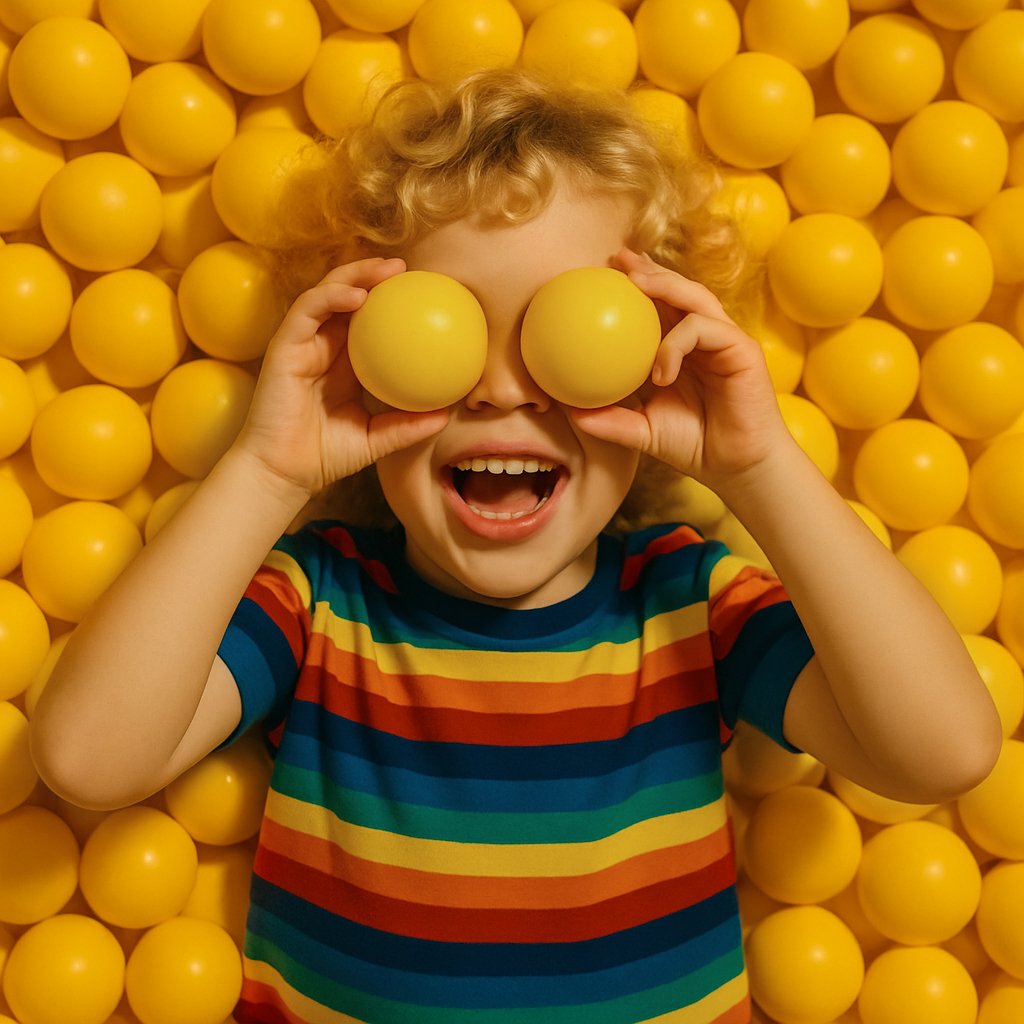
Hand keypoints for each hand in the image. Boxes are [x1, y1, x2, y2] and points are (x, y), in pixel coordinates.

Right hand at [234, 257, 448, 497]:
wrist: (285, 472)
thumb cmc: (326, 456)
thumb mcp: (377, 439)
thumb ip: (407, 425)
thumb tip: (446, 416)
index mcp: (344, 363)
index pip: (367, 320)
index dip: (389, 301)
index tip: (422, 292)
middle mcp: (322, 346)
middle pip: (347, 297)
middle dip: (373, 275)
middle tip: (405, 269)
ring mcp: (302, 343)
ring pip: (327, 294)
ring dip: (355, 275)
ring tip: (386, 271)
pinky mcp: (283, 346)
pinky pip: (307, 311)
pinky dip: (330, 298)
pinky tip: (356, 296)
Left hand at [571, 250, 791, 491]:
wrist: (735, 466)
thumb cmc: (693, 445)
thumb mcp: (642, 431)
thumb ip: (611, 420)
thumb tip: (571, 414)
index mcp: (681, 348)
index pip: (659, 305)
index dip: (635, 283)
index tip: (602, 272)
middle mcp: (703, 337)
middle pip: (677, 288)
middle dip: (648, 269)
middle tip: (616, 259)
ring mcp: (724, 340)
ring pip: (694, 297)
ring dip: (665, 285)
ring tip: (635, 283)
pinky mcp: (742, 350)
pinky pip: (703, 330)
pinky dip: (676, 344)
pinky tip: (659, 369)